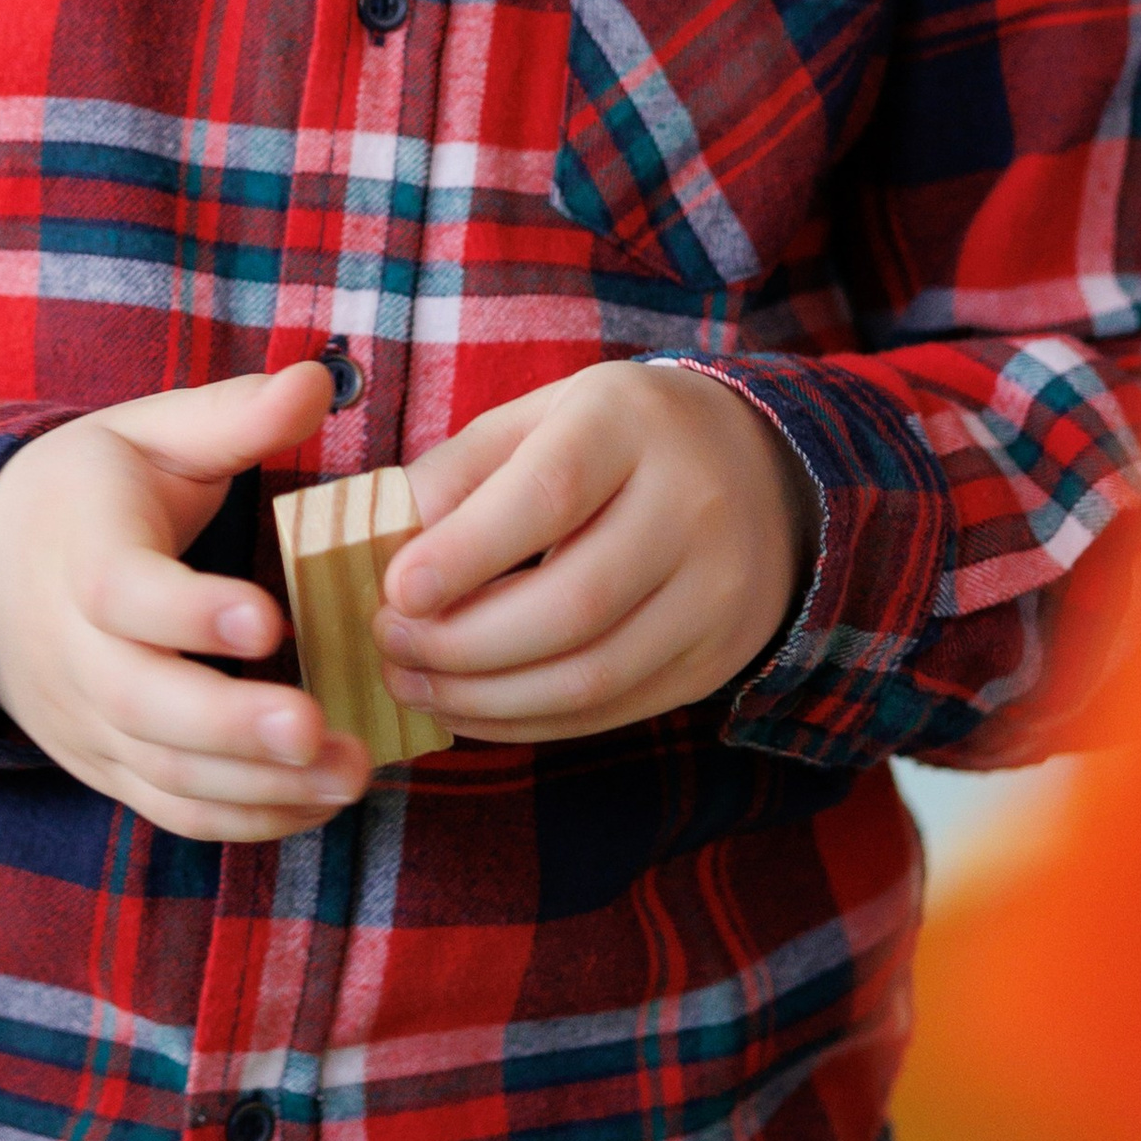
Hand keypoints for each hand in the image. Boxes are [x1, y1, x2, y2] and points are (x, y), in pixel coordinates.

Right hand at [0, 360, 365, 841]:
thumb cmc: (92, 493)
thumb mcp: (150, 434)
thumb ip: (234, 415)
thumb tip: (318, 380)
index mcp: (84, 553)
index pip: (123, 591)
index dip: (189, 611)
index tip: (269, 616)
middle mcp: (74, 650)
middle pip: (139, 701)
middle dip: (230, 724)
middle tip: (318, 730)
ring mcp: (86, 721)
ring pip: (161, 771)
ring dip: (256, 785)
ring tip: (350, 773)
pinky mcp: (106, 767)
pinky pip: (169, 810)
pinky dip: (243, 819)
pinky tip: (317, 802)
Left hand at [374, 362, 814, 742]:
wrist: (759, 469)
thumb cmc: (615, 439)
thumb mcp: (540, 417)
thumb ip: (461, 472)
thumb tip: (381, 541)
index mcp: (631, 423)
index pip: (549, 497)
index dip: (465, 553)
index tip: (394, 590)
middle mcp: (691, 505)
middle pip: (573, 603)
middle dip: (463, 642)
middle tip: (388, 644)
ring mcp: (716, 592)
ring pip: (593, 675)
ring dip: (485, 696)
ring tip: (412, 684)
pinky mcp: (717, 659)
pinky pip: (612, 711)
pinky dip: (527, 722)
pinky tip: (468, 708)